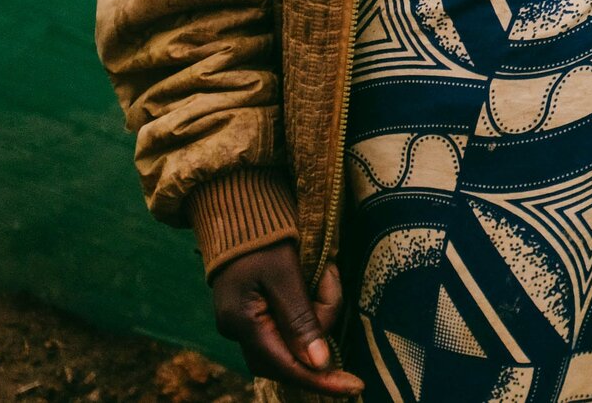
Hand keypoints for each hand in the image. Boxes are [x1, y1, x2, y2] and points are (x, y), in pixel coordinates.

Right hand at [211, 245, 361, 395]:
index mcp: (242, 322)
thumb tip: (319, 364)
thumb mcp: (286, 273)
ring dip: (320, 307)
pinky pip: (291, 321)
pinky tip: (318, 274)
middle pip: (293, 353)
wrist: (237, 206)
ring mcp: (246, 322)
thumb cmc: (263, 235)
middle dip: (323, 322)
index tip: (354, 387)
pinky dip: (311, 303)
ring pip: (296, 336)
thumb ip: (301, 320)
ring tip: (324, 267)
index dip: (321, 379)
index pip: (286, 366)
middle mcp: (240, 330)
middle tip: (330, 278)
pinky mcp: (256, 310)